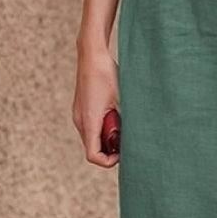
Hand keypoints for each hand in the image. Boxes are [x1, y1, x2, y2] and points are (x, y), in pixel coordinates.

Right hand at [73, 44, 119, 167]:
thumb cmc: (107, 74)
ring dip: (107, 139)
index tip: (123, 154)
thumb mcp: (123, 99)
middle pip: (93, 149)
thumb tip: (137, 136)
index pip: (93, 155)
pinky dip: (103, 130)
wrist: (92, 55)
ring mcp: (78, 115)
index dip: (108, 161)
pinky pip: (91, 128)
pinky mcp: (81, 109)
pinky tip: (116, 118)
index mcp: (89, 121)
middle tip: (127, 141)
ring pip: (92, 139)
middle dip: (110, 150)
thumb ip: (127, 120)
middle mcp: (80, 121)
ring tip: (123, 127)